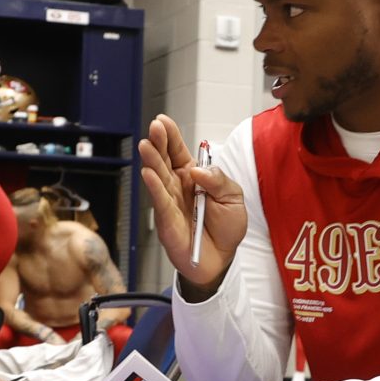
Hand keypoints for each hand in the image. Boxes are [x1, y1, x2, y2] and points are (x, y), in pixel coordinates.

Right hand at [139, 114, 246, 293]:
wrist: (222, 259)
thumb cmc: (226, 227)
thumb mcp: (233, 198)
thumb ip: (219, 180)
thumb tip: (198, 171)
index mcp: (193, 176)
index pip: (179, 151)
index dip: (171, 136)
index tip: (163, 121)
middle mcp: (177, 185)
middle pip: (164, 159)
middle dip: (159, 143)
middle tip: (154, 129)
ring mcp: (170, 201)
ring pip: (158, 177)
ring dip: (152, 160)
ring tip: (146, 146)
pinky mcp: (166, 219)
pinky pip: (159, 200)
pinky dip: (154, 187)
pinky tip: (148, 173)